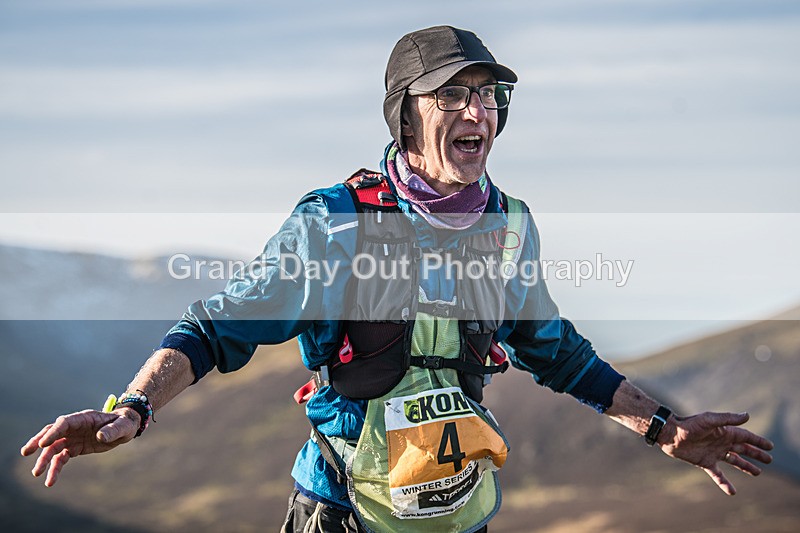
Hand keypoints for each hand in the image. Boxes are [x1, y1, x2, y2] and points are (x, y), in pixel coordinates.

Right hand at [20, 408, 139, 486]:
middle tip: (26, 452)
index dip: (53, 432)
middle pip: (52, 433)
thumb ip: (112, 430)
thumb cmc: (124, 424)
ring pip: (53, 448)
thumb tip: (101, 436)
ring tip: (36, 473)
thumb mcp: (122, 427)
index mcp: (83, 418)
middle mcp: (74, 427)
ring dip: (43, 460)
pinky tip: (50, 481)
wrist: (125, 429)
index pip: (63, 423)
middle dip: (38, 441)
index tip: (43, 443)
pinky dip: (54, 469)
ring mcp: (73, 438)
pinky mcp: (74, 448)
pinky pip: (61, 459)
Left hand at [659, 412, 773, 494]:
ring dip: (745, 466)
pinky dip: (724, 483)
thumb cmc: (689, 424)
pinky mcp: (704, 462)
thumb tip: (747, 416)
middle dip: (756, 454)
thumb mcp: (710, 420)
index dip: (758, 442)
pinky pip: (717, 474)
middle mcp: (721, 442)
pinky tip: (732, 492)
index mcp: (724, 432)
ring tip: (757, 473)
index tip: (770, 446)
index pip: (746, 437)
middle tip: (769, 459)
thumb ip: (728, 419)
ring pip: (734, 461)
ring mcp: (714, 453)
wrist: (671, 434)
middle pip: (743, 449)